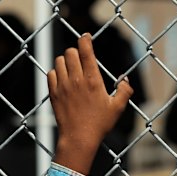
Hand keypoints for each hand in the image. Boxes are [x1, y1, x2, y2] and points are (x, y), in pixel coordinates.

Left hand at [48, 33, 133, 174]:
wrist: (78, 138)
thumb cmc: (100, 124)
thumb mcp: (118, 108)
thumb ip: (125, 91)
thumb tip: (125, 80)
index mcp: (93, 81)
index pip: (86, 51)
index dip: (85, 40)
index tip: (86, 36)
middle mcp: (76, 80)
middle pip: (70, 52)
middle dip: (76, 51)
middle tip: (82, 58)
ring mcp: (63, 86)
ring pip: (59, 61)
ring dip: (66, 61)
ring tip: (73, 68)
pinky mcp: (53, 93)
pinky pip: (51, 73)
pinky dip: (57, 72)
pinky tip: (63, 78)